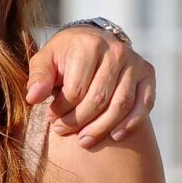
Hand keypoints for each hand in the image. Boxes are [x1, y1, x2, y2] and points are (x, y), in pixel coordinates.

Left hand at [26, 26, 155, 146]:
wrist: (93, 41)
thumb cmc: (65, 56)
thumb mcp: (45, 60)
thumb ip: (38, 77)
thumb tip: (33, 98)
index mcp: (88, 45)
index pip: (76, 90)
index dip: (61, 110)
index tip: (51, 118)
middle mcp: (116, 51)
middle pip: (99, 99)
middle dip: (79, 121)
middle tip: (63, 131)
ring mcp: (135, 62)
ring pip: (120, 105)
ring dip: (101, 128)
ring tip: (84, 141)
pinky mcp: (148, 74)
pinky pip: (143, 105)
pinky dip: (130, 124)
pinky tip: (115, 136)